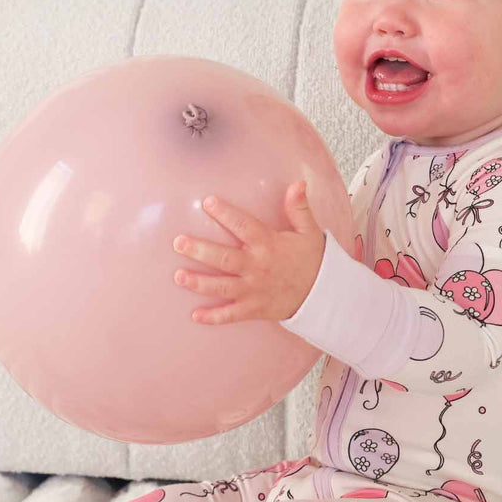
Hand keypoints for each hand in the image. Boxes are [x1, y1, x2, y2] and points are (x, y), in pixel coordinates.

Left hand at [172, 181, 325, 324]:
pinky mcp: (254, 308)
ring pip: (222, 287)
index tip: (208, 202)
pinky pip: (231, 315)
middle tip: (178, 242)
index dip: (225, 214)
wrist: (323, 295)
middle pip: (224, 258)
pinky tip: (195, 316)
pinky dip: (214, 317)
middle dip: (200, 250)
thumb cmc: (312, 260)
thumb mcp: (309, 231)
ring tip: (178, 276)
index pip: (244, 226)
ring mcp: (254, 290)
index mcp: (268, 244)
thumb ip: (299, 207)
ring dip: (199, 283)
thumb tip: (298, 183)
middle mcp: (257, 267)